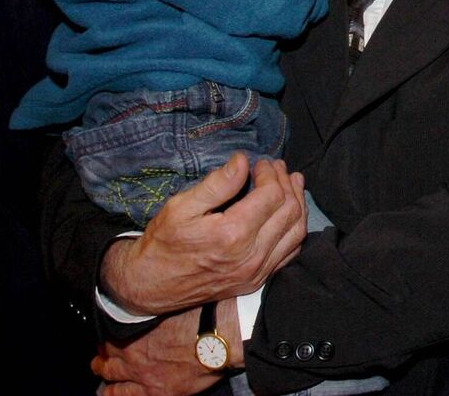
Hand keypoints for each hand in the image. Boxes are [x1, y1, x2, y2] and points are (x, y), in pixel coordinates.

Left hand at [92, 302, 238, 395]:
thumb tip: (153, 299)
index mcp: (136, 328)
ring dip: (105, 375)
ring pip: (111, 378)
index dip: (107, 334)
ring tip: (103, 376)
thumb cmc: (204, 316)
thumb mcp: (174, 302)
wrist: (219, 338)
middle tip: (100, 356)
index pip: (110, 332)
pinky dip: (114, 394)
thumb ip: (157, 307)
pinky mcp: (156, 391)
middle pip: (107, 357)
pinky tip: (110, 393)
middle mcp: (134, 352)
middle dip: (102, 357)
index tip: (107, 334)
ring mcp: (142, 374)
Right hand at [102, 153, 306, 315]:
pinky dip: (295, 230)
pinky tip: (289, 214)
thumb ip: (217, 184)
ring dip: (298, 204)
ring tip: (292, 184)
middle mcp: (251, 256)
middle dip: (287, 184)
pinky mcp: (257, 281)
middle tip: (279, 168)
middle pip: (289, 211)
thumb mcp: (181, 206)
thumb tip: (243, 161)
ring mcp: (257, 272)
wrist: (150, 286)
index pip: (272, 195)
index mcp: (233, 235)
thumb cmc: (163, 243)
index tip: (262, 162)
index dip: (271, 174)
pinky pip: (290, 253)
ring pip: (296, 232)